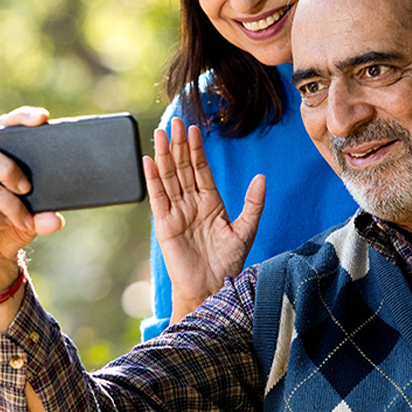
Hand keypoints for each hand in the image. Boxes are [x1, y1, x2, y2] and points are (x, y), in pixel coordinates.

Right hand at [0, 107, 63, 328]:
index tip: (42, 118)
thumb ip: (45, 215)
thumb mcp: (35, 219)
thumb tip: (56, 218)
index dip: (19, 119)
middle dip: (8, 169)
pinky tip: (7, 224)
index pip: (1, 128)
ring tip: (25, 219)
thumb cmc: (13, 227)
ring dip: (9, 204)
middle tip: (28, 188)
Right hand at [143, 117, 265, 322]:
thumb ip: (253, 203)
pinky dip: (153, 179)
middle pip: (183, 168)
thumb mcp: (246, 230)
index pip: (201, 169)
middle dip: (179, 145)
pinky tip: (150, 161)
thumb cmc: (229, 262)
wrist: (212, 288)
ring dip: (165, 156)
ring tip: (161, 134)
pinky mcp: (165, 224)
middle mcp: (192, 203)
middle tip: (175, 122)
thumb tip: (261, 177)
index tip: (194, 129)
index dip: (197, 149)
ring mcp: (177, 212)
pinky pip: (158, 197)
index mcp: (211, 202)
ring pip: (169, 178)